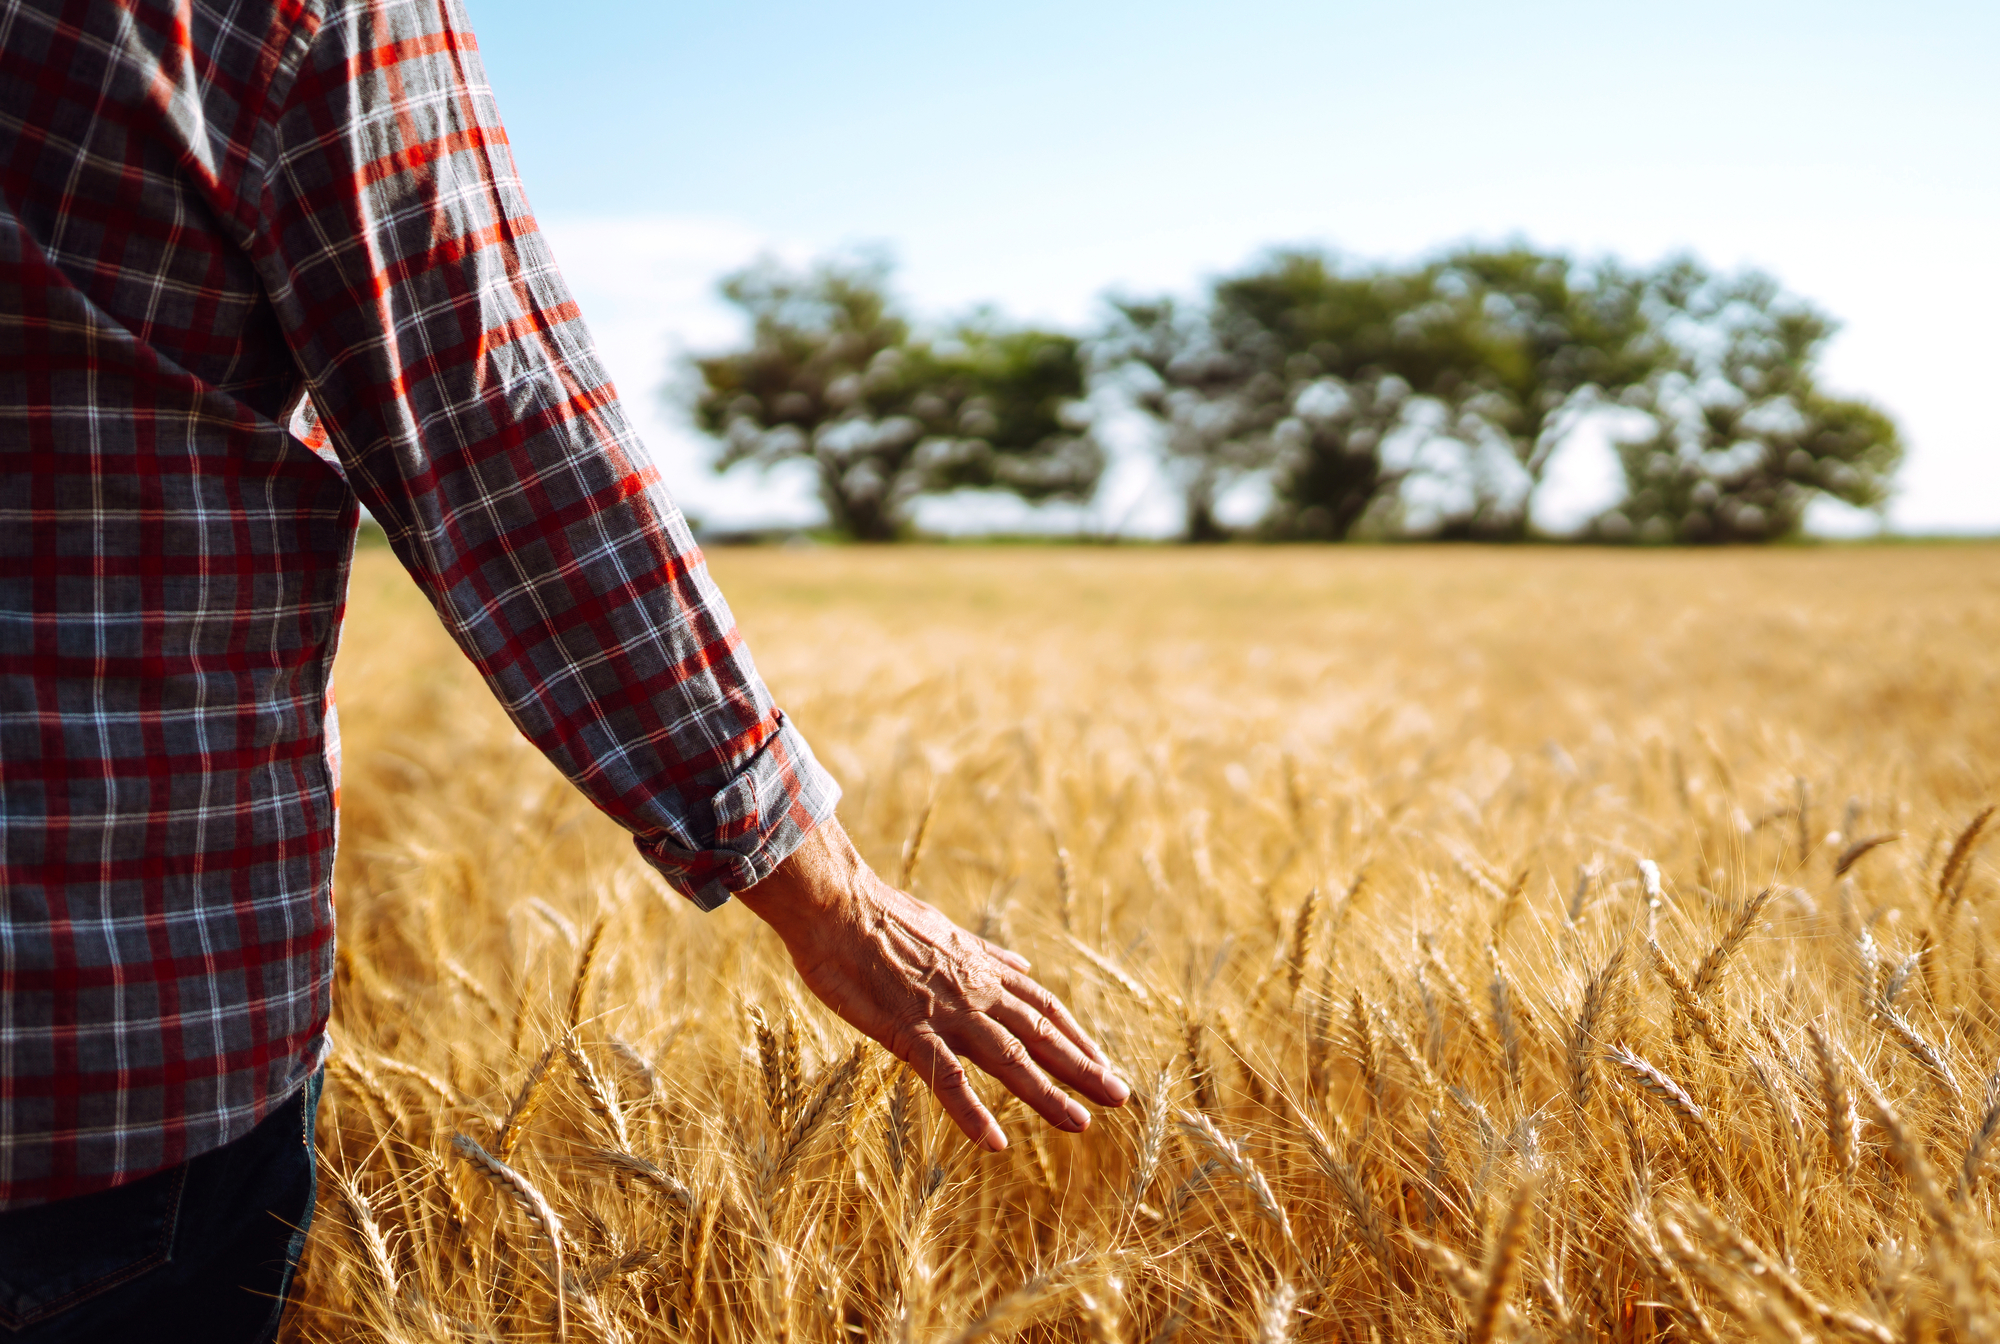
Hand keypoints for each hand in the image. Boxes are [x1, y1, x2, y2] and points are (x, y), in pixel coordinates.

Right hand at [733, 817, 1128, 1149]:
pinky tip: (995, 1143)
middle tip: (1122, 1097)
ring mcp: (946, 1013)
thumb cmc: (879, 916)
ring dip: (1047, 1094)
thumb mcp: (945, 930)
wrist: (836, 904)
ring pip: (1009, 1059)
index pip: (1043, 1008)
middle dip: (1084, 1068)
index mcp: (982, 969)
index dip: (1076, 1037)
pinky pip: (947, 1079)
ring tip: (1080, 1123)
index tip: (1103, 1063)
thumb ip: (985, 954)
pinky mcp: (909, 1031)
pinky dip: (973, 1112)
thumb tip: (1021, 964)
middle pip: (1041, 1035)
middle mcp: (976, 992)